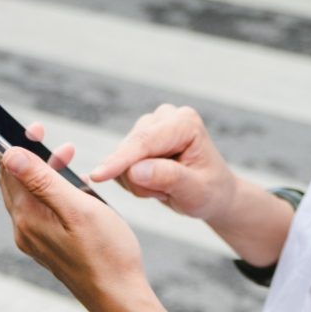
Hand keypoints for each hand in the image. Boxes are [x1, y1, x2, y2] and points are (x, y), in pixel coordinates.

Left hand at [0, 133, 172, 311]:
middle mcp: (24, 231)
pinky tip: (71, 184)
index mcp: (27, 219)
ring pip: (28, 194)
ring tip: (66, 153)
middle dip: (27, 152)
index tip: (30, 125)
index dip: (12, 142)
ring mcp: (35, 240)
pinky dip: (50, 189)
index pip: (7, 171)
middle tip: (44, 133)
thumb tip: (9, 154)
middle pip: (13, 181)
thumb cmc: (107, 254)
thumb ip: (42, 180)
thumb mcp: (78, 208)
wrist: (119, 296)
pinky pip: (40, 209)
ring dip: (43, 169)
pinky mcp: (47, 245)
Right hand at [88, 106, 293, 263]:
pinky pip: (118, 167)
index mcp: (184, 123)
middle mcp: (164, 117)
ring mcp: (149, 127)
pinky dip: (132, 182)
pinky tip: (153, 184)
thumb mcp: (195, 191)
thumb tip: (135, 170)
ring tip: (164, 189)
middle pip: (130, 150)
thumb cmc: (209, 191)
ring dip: (138, 184)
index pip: (144, 142)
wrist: (212, 194)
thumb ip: (168, 178)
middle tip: (166, 193)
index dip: (120, 160)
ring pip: (121, 161)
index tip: (98, 176)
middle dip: (141, 181)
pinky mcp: (137, 140)